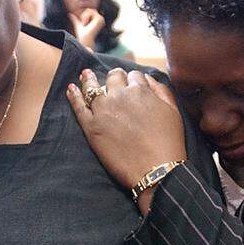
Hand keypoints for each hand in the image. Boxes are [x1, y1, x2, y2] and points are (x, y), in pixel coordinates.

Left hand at [67, 68, 186, 213]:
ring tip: (85, 73)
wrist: (156, 170)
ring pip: (92, 87)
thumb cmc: (168, 142)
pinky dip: (74, 95)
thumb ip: (161, 91)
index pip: (134, 76)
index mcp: (140, 90)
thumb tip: (148, 78)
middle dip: (114, 77)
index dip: (133, 79)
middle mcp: (119, 96)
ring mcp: (103, 110)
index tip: (131, 83)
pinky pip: (79, 107)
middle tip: (113, 80)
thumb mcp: (173, 111)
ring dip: (89, 79)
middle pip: (113, 77)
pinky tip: (70, 88)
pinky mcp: (91, 127)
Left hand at [69, 8, 104, 49]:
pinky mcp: (100, 19)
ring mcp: (100, 19)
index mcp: (96, 20)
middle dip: (84, 15)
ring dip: (84, 16)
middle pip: (90, 9)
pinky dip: (86, 16)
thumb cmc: (82, 35)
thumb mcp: (78, 25)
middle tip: (83, 23)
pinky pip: (91, 11)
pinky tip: (85, 23)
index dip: (84, 15)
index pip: (89, 11)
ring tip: (84, 24)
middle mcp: (99, 19)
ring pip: (90, 10)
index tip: (82, 24)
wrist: (85, 40)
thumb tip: (69, 14)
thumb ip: (75, 19)